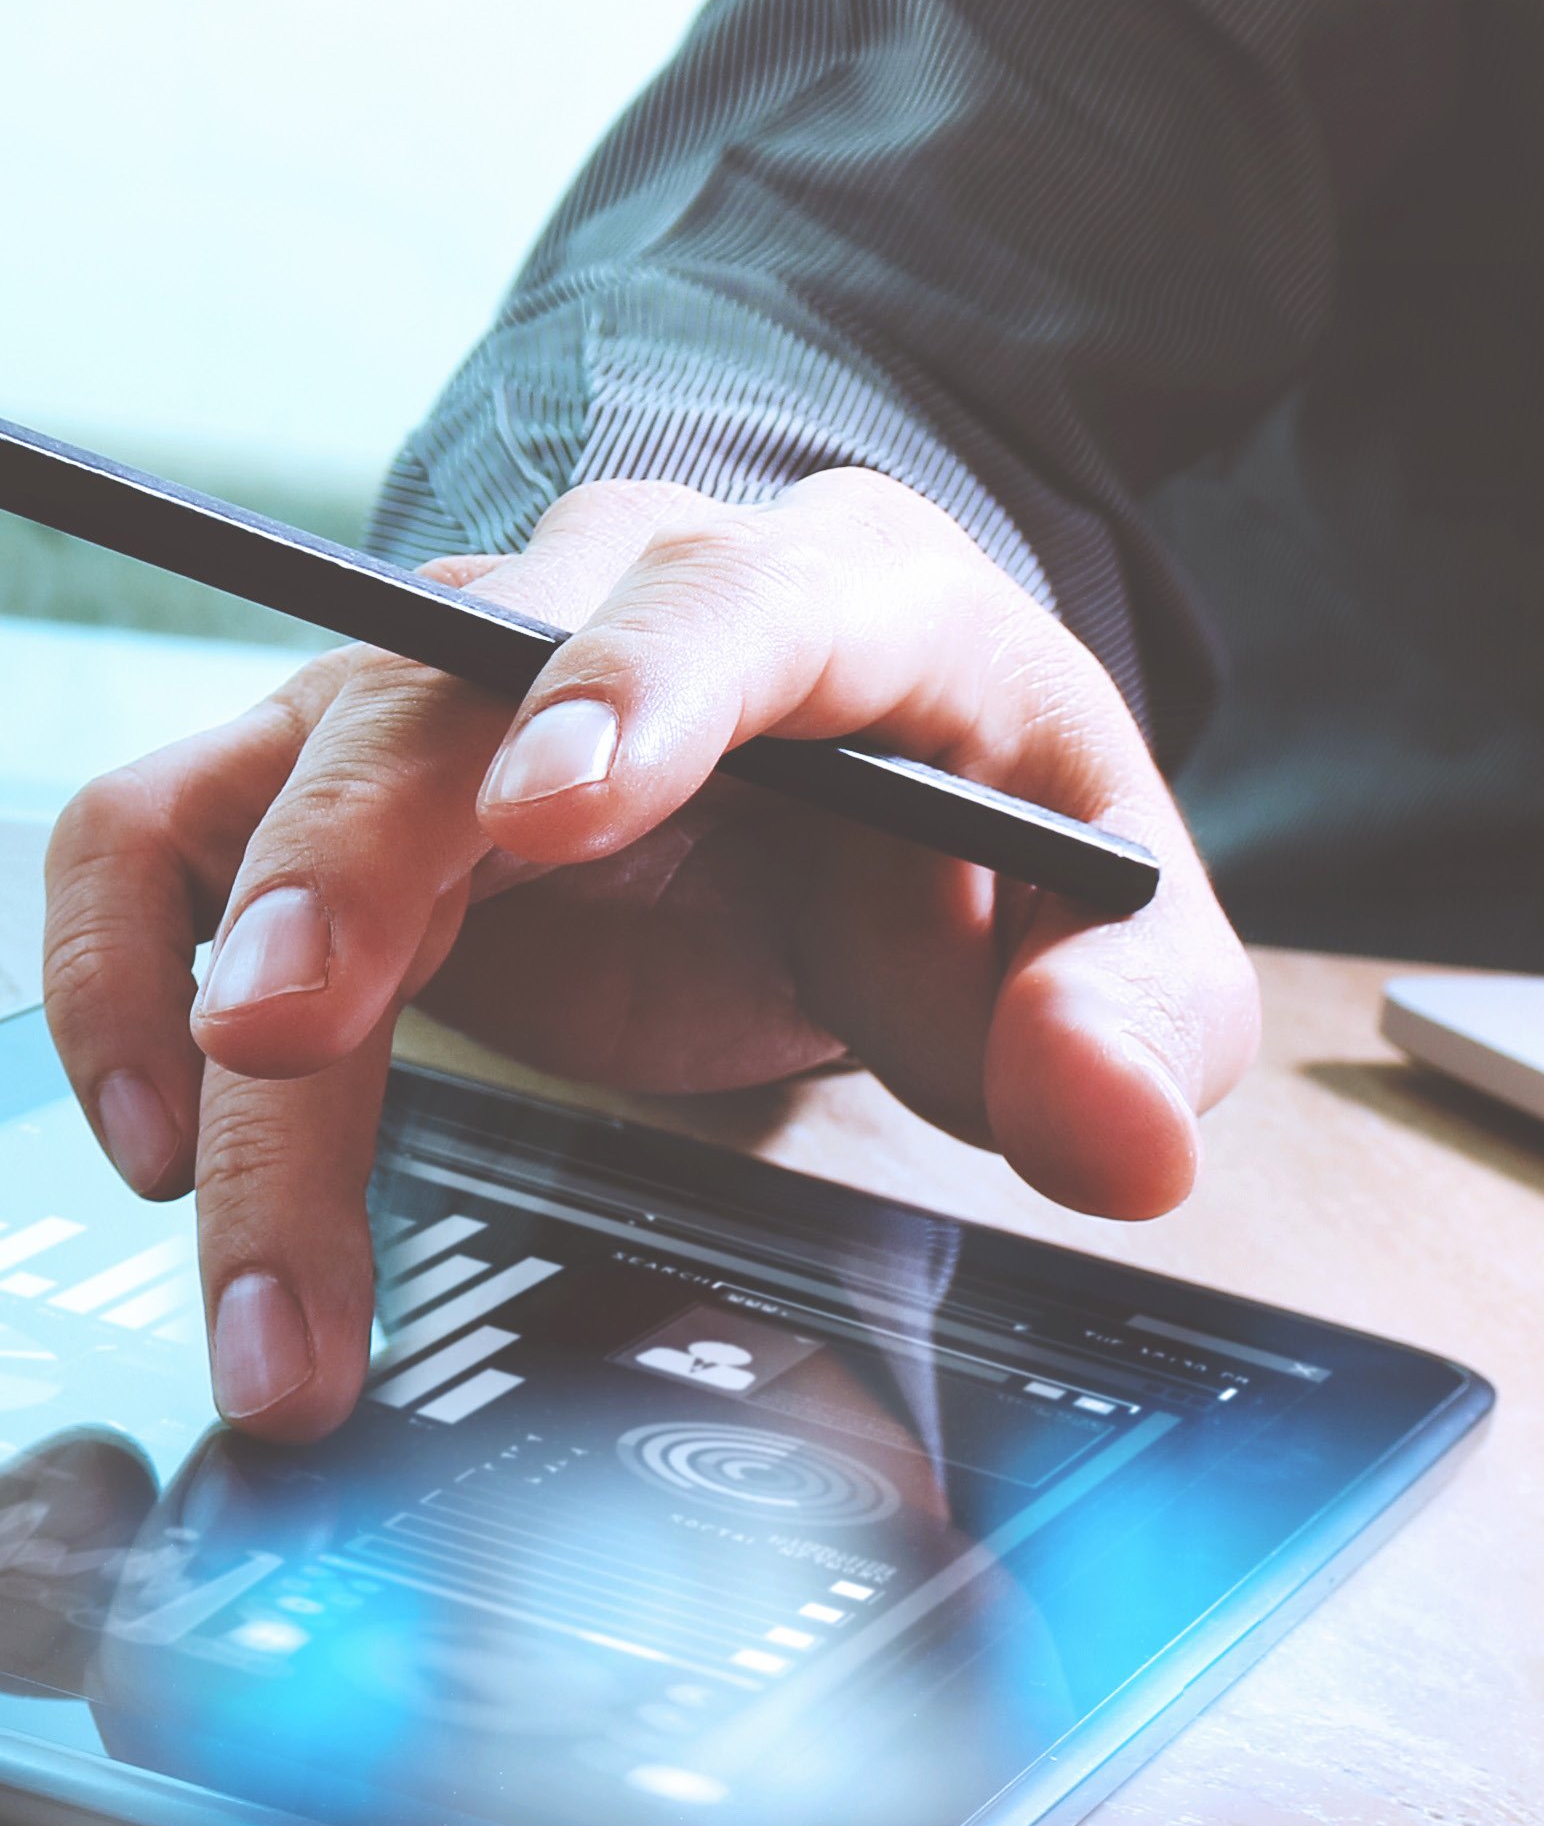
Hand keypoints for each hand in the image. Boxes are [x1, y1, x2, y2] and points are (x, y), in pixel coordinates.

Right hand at [39, 474, 1259, 1440]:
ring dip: (211, 991)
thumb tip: (1114, 1139)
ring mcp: (450, 694)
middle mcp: (606, 610)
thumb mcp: (1126, 941)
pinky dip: (125, 967)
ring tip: (216, 1216)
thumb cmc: (991, 850)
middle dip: (350, 862)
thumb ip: (1136, 1031)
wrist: (878, 787)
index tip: (557, 820)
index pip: (732, 613)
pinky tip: (159, 1146)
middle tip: (284, 1048)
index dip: (637, 698)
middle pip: (438, 693)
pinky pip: (167, 833)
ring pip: (278, 786)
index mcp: (843, 609)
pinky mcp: (342, 791)